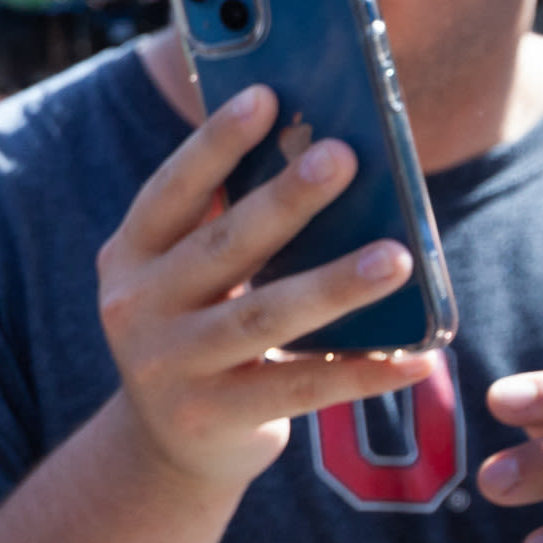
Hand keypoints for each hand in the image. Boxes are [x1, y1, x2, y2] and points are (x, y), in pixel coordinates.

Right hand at [95, 82, 440, 499]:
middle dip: (285, 200)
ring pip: (261, 317)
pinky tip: (414, 357)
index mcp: (127, 257)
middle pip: (222, 248)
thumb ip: (227, 230)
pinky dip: (360, 373)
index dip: (214, 145)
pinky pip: (297, 390)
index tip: (267, 97)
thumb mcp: (188, 279)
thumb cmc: (199, 333)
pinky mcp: (210, 418)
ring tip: (397, 257)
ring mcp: (168, 367)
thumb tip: (318, 158)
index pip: (170, 192)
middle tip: (343, 156)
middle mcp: (135, 308)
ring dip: (332, 286)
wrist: (167, 446)